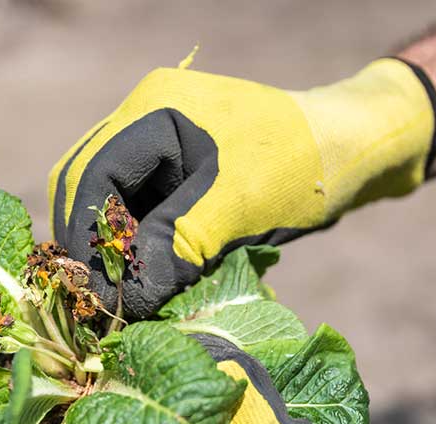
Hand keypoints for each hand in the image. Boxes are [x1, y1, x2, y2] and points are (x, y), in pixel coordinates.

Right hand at [49, 59, 435, 318]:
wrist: (350, 152)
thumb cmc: (299, 169)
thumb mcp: (234, 209)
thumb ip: (174, 247)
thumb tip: (125, 301)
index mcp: (154, 110)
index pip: (90, 174)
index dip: (85, 236)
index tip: (96, 292)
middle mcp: (145, 118)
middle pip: (88, 185)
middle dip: (93, 244)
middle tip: (103, 299)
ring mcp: (159, 143)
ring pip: (111, 202)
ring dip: (116, 249)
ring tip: (127, 296)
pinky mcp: (176, 169)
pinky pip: (140, 208)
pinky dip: (141, 246)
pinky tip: (151, 277)